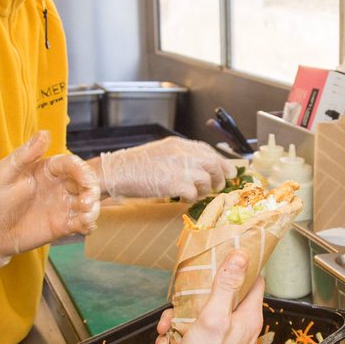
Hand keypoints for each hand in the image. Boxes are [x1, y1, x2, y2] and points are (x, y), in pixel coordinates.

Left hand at [0, 131, 100, 267]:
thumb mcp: (4, 174)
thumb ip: (24, 155)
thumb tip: (45, 133)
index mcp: (47, 170)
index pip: (72, 164)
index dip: (82, 170)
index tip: (86, 180)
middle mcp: (58, 186)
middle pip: (86, 182)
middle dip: (92, 190)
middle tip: (85, 202)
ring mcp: (61, 205)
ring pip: (89, 202)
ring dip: (93, 208)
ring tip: (85, 217)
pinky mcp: (62, 225)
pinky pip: (82, 223)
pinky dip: (89, 224)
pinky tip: (84, 227)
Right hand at [99, 136, 234, 200]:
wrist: (116, 172)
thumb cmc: (134, 166)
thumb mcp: (159, 153)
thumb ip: (179, 156)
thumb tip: (198, 168)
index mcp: (177, 144)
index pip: (206, 150)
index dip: (221, 162)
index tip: (228, 171)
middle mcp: (181, 153)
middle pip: (212, 163)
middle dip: (219, 177)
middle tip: (218, 187)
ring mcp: (179, 167)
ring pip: (206, 180)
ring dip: (204, 190)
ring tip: (196, 194)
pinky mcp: (174, 183)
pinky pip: (194, 193)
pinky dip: (191, 198)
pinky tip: (184, 199)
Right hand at [156, 250, 263, 343]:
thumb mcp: (214, 316)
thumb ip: (226, 285)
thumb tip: (241, 256)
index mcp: (248, 317)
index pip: (254, 281)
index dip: (241, 266)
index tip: (225, 255)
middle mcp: (241, 328)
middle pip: (222, 297)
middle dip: (195, 298)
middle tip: (179, 305)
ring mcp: (226, 341)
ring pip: (203, 316)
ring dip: (181, 319)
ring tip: (169, 329)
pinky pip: (195, 334)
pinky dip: (179, 336)